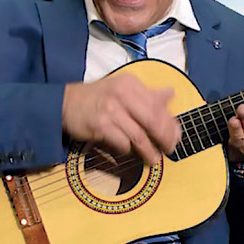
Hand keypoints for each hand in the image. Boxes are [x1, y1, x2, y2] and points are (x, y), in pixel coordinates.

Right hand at [63, 72, 179, 165]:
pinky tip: (131, 153)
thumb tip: (171, 94)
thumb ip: (147, 94)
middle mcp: (122, 94)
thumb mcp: (123, 89)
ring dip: (148, 150)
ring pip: (138, 135)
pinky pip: (122, 143)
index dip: (170, 123)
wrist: (66, 103)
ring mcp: (110, 110)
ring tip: (154, 158)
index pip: (158, 105)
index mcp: (131, 84)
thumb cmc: (98, 97)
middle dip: (164, 138)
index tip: (176, 136)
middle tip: (169, 149)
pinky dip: (129, 150)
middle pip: (152, 120)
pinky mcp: (100, 125)